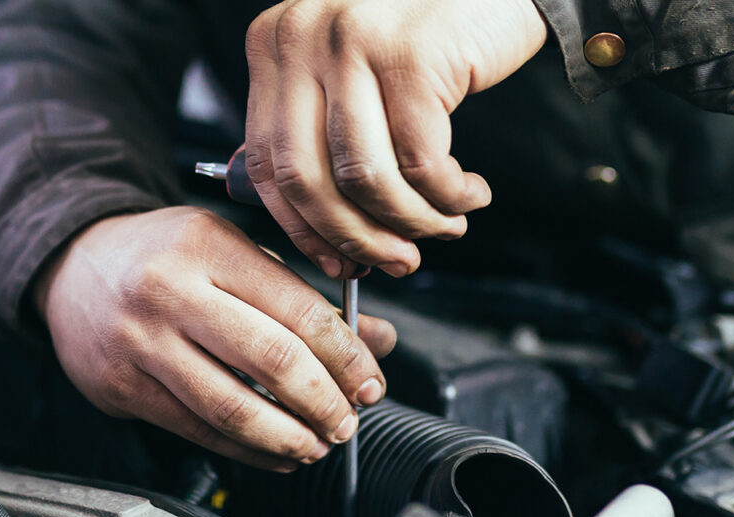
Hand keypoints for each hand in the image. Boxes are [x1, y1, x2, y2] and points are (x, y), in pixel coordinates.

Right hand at [34, 207, 395, 471]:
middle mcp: (169, 292)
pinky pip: (196, 431)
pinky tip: (273, 451)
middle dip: (324, 402)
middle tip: (348, 419)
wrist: (70, 265)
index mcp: (206, 246)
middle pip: (271, 361)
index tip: (370, 381)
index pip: (297, 309)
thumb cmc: (159, 255)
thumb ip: (298, 293)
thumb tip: (373, 339)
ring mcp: (140, 343)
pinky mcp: (121, 387)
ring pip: (232, 408)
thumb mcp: (229, 249)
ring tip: (317, 443)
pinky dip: (245, 450)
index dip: (345, 355)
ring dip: (288, 436)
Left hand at [244, 0, 546, 277]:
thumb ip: (321, 132)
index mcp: (273, 45)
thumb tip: (318, 235)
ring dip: (411, 221)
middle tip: (397, 261)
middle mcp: (300, 38)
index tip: (336, 261)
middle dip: (355, 237)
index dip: (301, 226)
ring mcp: (352, 43)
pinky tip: (468, 193)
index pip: (265, 160)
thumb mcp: (351, 72)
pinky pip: (421, 162)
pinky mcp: (411, 56)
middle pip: (306, 177)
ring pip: (365, 178)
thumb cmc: (427, 37)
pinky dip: (448, 195)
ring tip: (445, 226)